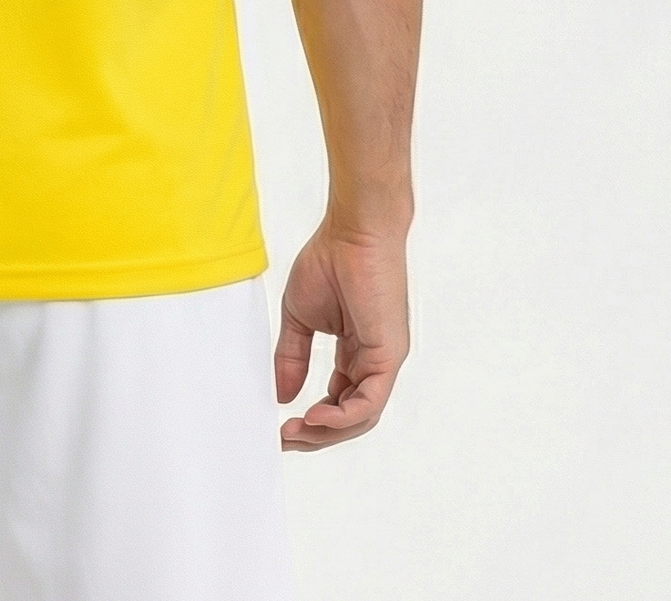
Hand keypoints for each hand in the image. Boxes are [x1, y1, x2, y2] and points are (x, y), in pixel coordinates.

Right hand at [274, 220, 409, 450]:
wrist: (353, 232)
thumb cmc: (330, 261)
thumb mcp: (299, 317)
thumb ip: (292, 357)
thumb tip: (280, 396)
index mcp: (355, 353)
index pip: (337, 401)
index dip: (311, 420)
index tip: (282, 428)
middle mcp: (372, 362)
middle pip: (349, 417)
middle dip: (316, 435)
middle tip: (286, 439)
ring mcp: (383, 361)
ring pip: (361, 417)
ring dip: (327, 432)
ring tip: (296, 431)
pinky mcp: (389, 355)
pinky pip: (370, 401)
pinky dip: (343, 416)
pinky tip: (316, 417)